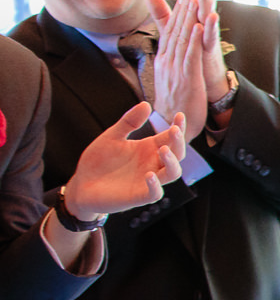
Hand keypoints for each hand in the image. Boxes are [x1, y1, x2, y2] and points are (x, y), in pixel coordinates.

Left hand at [62, 103, 185, 220]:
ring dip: (172, 162)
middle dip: (179, 142)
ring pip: (172, 173)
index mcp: (149, 149)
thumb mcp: (112, 137)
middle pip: (177, 154)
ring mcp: (148, 181)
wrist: (81, 185)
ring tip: (163, 150)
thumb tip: (146, 104)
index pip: (171, 137)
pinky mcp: (139, 196)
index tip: (179, 115)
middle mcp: (153, 164)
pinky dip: (155, 185)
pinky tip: (149, 175)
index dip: (179, 127)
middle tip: (174, 130)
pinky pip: (154, 193)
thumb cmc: (98, 162)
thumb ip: (129, 122)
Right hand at [146, 0, 215, 132]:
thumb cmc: (173, 102)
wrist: (170, 126)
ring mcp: (175, 68)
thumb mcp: (170, 77)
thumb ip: (171, 60)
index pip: (170, 31)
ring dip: (187, 15)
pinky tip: (197, 25)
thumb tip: (168, 48)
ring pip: (181, 37)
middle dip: (183, 5)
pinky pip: (189, 55)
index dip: (178, 10)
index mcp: (164, 60)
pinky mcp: (186, 78)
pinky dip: (192, 39)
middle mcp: (167, 60)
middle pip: (175, 28)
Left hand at [177, 0, 231, 103]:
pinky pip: (210, 35)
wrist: (204, 82)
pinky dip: (210, 25)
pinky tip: (210, 14)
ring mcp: (208, 34)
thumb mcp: (175, 31)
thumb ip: (163, 13)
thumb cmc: (193, 55)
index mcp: (194, 15)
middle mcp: (203, 21)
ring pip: (208, 11)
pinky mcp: (210, 49)